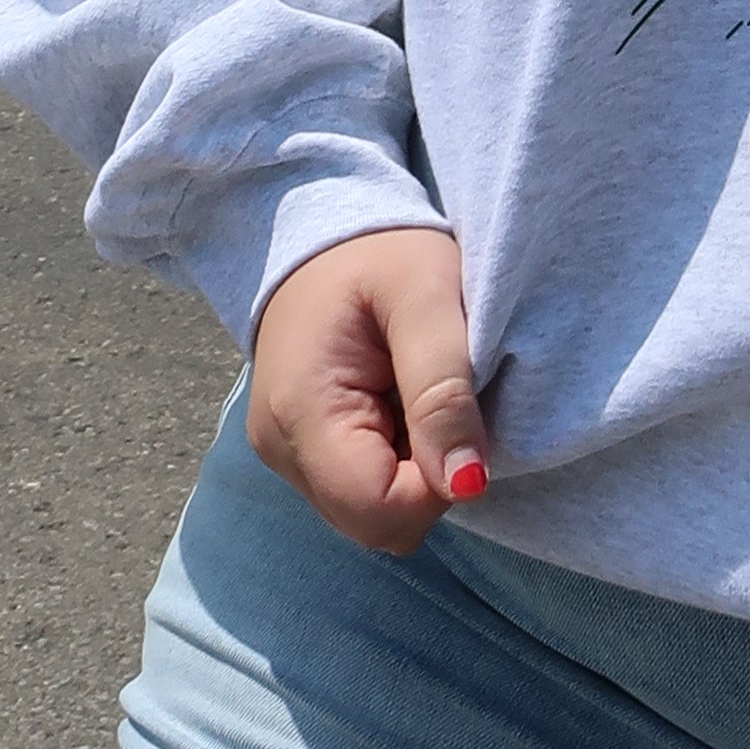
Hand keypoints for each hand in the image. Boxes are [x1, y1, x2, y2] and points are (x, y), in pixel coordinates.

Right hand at [245, 225, 486, 550]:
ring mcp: (286, 455)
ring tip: (415, 392)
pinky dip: (396, 461)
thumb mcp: (426, 295)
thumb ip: (444, 390)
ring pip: (373, 513)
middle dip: (429, 479)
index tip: (459, 416)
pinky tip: (398, 402)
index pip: (381, 510)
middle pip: (377, 523)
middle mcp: (281, 450)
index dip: (439, 481)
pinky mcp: (300, 451)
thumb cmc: (380, 249)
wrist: (323, 225)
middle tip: (439, 397)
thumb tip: (468, 486)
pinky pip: (362, 490)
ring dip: (414, 469)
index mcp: (301, 413)